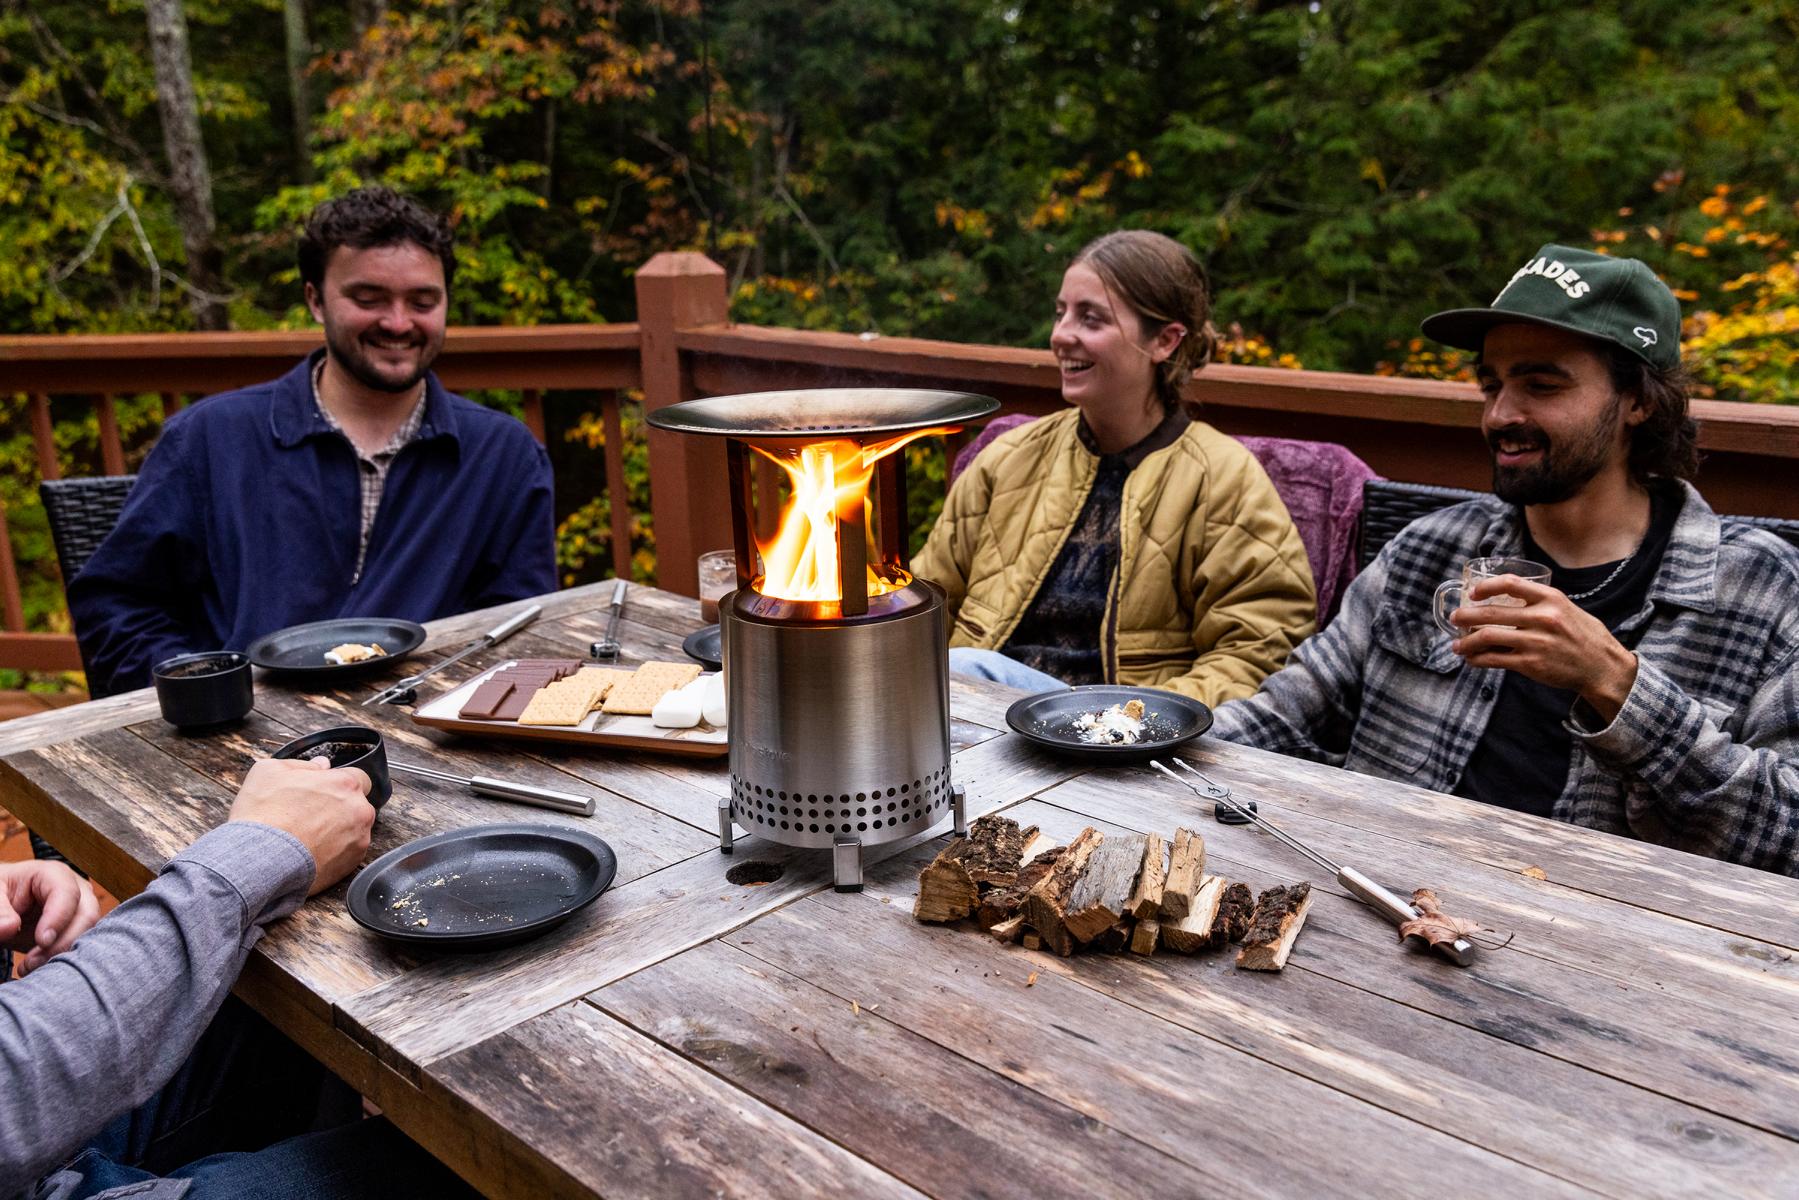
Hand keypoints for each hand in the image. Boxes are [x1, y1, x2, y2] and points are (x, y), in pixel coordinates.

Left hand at [0, 858, 100, 973]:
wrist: (2, 902)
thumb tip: (9, 927)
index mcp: (52, 875)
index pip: (67, 893)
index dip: (58, 918)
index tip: (41, 941)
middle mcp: (74, 890)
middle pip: (86, 915)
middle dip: (64, 941)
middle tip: (33, 961)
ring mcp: (78, 910)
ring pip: (86, 934)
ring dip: (61, 953)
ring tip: (29, 965)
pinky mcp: (75, 929)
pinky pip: (78, 945)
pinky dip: (58, 958)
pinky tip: (36, 966)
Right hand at [229, 757, 375, 895]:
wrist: (260, 861)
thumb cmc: (264, 815)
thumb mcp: (270, 772)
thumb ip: (302, 765)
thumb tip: (320, 765)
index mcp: (345, 784)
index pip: (358, 777)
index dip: (340, 784)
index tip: (325, 792)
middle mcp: (359, 810)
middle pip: (356, 805)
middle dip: (339, 808)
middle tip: (310, 816)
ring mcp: (359, 838)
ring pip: (354, 830)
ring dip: (338, 831)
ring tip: (308, 837)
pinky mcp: (352, 863)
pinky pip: (348, 852)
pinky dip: (334, 852)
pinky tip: (311, 852)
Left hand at [1450, 575, 1638, 722]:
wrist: (1603, 667)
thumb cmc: (1584, 636)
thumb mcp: (1567, 609)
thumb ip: (1541, 603)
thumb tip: (1506, 598)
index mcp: (1551, 599)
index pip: (1510, 584)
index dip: (1486, 586)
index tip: (1472, 593)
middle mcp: (1542, 617)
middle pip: (1491, 612)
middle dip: (1466, 616)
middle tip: (1454, 618)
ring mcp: (1535, 642)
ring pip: (1488, 637)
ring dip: (1466, 641)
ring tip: (1457, 644)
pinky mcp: (1531, 664)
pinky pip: (1495, 659)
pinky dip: (1478, 659)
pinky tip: (1472, 659)